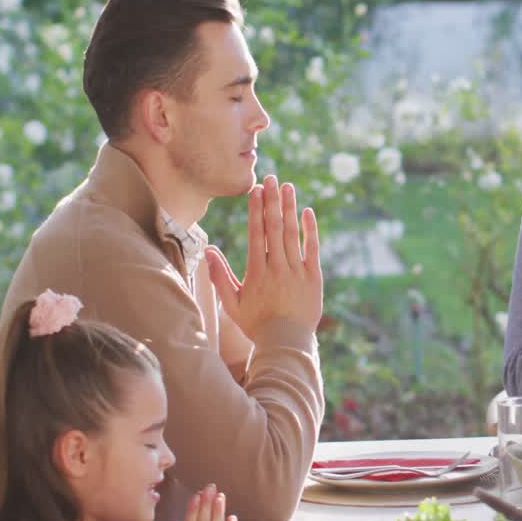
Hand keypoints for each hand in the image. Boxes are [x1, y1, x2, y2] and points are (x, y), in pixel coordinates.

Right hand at [206, 175, 323, 338]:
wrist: (286, 342)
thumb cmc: (256, 324)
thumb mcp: (232, 303)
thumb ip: (219, 276)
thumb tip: (207, 251)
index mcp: (257, 271)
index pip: (256, 233)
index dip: (256, 209)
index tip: (256, 190)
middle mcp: (277, 267)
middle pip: (274, 227)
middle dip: (272, 200)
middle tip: (272, 178)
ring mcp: (296, 271)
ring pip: (292, 233)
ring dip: (289, 208)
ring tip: (288, 187)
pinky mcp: (313, 276)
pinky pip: (312, 248)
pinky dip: (310, 230)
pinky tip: (308, 212)